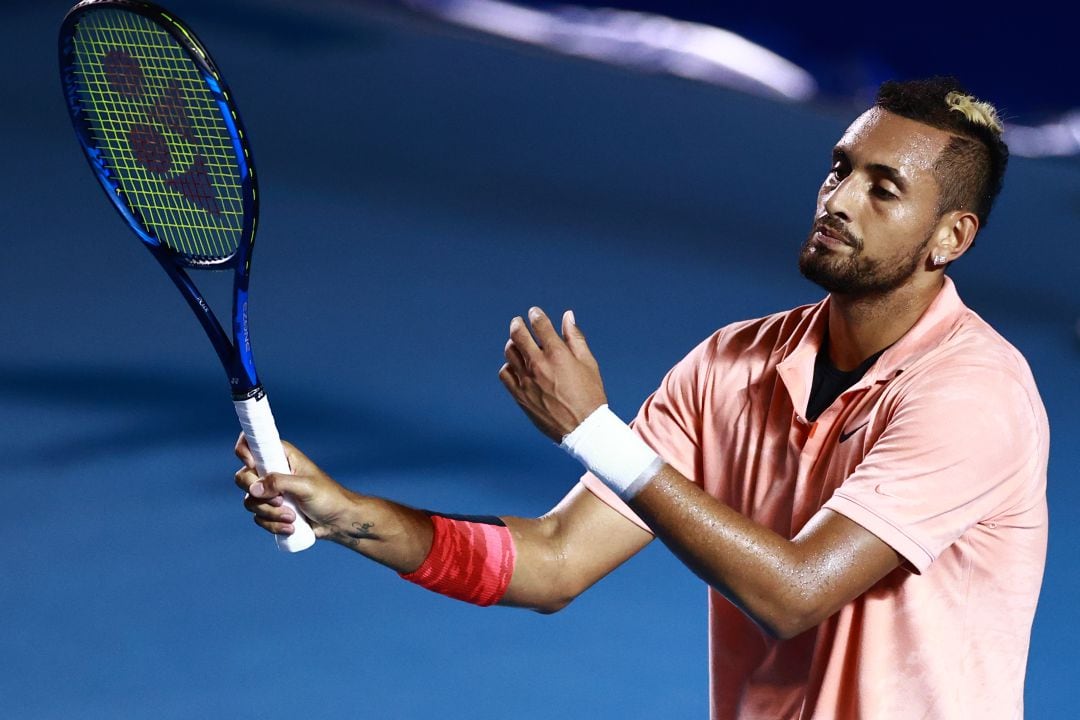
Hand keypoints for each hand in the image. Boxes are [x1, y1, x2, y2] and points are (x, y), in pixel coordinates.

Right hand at [234, 435, 354, 539]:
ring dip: (270, 514)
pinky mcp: (271, 510)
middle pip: (243, 478)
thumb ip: (279, 483)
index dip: (244, 452)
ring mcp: (270, 492)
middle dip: (261, 495)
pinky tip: (291, 526)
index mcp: (281, 455)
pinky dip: (273, 524)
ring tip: (292, 517)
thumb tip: (254, 489)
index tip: (252, 465)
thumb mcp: (305, 486)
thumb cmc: (327, 497)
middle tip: (281, 500)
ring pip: (250, 501)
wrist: (337, 521)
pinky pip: (258, 518)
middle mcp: (271, 471)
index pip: (252, 442)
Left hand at [499, 307, 607, 441]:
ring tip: (519, 345)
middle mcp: (538, 365)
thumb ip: (575, 337)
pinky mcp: (519, 395)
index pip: (540, 325)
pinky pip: (505, 373)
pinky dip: (509, 366)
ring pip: (509, 352)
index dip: (536, 315)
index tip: (534, 313)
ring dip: (513, 344)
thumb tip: (567, 316)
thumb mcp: (588, 363)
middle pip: (518, 334)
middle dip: (517, 324)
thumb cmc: (590, 395)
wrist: (583, 429)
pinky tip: (517, 367)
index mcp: (557, 355)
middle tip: (518, 322)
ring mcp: (526, 381)